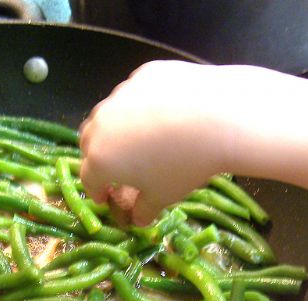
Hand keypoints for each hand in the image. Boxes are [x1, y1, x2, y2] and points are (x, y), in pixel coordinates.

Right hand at [79, 61, 245, 224]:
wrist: (219, 117)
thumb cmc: (184, 165)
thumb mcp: (164, 196)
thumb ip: (143, 210)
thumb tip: (137, 219)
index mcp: (100, 159)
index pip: (88, 179)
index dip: (97, 192)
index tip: (106, 198)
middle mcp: (101, 125)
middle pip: (89, 143)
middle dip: (99, 158)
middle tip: (118, 168)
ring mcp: (120, 95)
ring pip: (109, 115)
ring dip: (117, 130)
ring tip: (141, 139)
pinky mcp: (142, 75)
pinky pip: (134, 95)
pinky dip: (141, 107)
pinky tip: (165, 114)